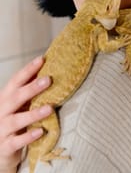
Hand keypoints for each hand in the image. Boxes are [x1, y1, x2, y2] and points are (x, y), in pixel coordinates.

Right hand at [0, 56, 51, 171]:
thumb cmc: (12, 121)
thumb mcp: (17, 104)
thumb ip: (27, 90)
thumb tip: (46, 69)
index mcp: (4, 98)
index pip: (15, 81)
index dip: (27, 70)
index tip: (41, 60)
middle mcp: (1, 111)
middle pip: (15, 98)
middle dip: (32, 88)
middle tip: (48, 79)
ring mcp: (2, 129)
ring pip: (16, 120)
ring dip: (33, 114)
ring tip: (50, 108)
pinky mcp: (6, 146)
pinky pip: (17, 141)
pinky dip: (28, 137)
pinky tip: (41, 131)